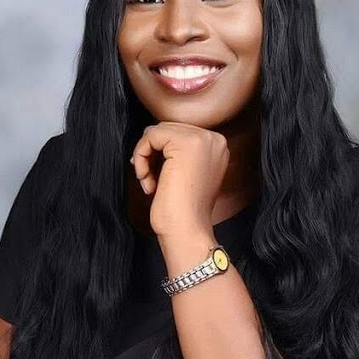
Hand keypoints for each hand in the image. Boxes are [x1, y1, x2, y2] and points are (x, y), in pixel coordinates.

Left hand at [130, 121, 229, 240]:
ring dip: (144, 155)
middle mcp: (214, 139)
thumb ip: (178, 151)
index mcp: (217, 146)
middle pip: (168, 128)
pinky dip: (140, 156)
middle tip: (148, 177)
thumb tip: (152, 133)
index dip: (160, 151)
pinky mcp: (185, 143)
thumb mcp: (187, 172)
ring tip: (148, 180)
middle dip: (151, 152)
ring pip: (157, 130)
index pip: (178, 132)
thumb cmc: (183, 209)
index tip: (153, 173)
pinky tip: (147, 180)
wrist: (187, 230)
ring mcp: (202, 139)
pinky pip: (150, 136)